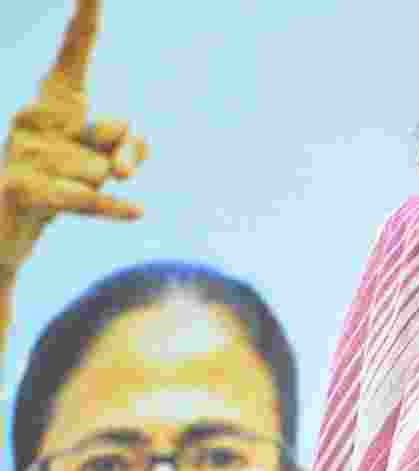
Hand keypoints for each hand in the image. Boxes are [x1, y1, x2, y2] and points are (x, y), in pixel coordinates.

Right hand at [0, 0, 146, 273]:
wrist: (4, 235)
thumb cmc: (61, 186)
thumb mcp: (103, 161)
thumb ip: (126, 148)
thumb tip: (123, 161)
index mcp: (54, 100)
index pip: (75, 52)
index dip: (86, 18)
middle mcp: (33, 116)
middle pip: (115, 127)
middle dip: (122, 158)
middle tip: (96, 178)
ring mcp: (24, 152)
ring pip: (101, 170)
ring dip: (98, 191)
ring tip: (65, 197)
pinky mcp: (21, 189)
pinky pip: (85, 197)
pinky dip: (112, 206)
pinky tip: (139, 211)